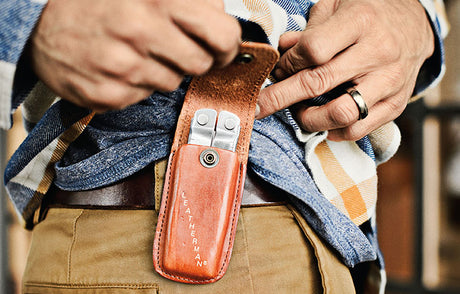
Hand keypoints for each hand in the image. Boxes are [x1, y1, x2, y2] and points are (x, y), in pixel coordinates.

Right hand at [29, 0, 240, 111]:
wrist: (39, 22)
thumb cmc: (97, 4)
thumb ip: (188, 1)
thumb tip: (219, 18)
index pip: (222, 34)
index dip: (227, 45)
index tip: (221, 47)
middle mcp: (140, 32)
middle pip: (200, 64)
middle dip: (194, 58)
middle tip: (177, 49)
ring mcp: (122, 67)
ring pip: (172, 82)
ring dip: (163, 69)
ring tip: (137, 52)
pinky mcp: (108, 94)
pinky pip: (144, 97)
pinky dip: (138, 84)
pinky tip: (120, 67)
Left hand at [257, 0, 434, 140]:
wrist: (417, 24)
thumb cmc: (371, 12)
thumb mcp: (338, 6)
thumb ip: (309, 29)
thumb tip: (281, 51)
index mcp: (360, 22)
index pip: (313, 50)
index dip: (288, 64)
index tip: (277, 70)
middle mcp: (377, 53)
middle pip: (319, 84)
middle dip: (281, 98)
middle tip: (260, 106)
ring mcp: (389, 81)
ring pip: (341, 113)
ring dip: (309, 119)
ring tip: (299, 112)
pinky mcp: (396, 103)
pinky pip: (360, 129)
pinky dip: (335, 132)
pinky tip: (323, 123)